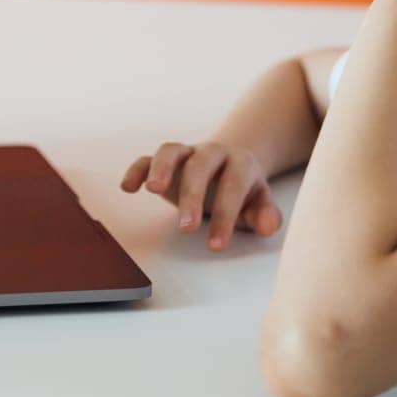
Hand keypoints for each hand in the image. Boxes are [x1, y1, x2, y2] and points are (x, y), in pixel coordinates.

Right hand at [120, 141, 283, 250]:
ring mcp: (187, 153)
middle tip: (187, 228)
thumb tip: (268, 226)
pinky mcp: (166, 162)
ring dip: (161, 168)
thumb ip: (266, 215)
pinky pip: (147, 159)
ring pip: (171, 151)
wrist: (231, 169)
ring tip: (152, 190)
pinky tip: (128, 187)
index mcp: (240, 162)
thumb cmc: (245, 195)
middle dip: (193, 195)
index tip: (216, 245)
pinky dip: (137, 169)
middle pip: (201, 165)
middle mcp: (212, 152)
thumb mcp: (260, 205)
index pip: (233, 185)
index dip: (225, 215)